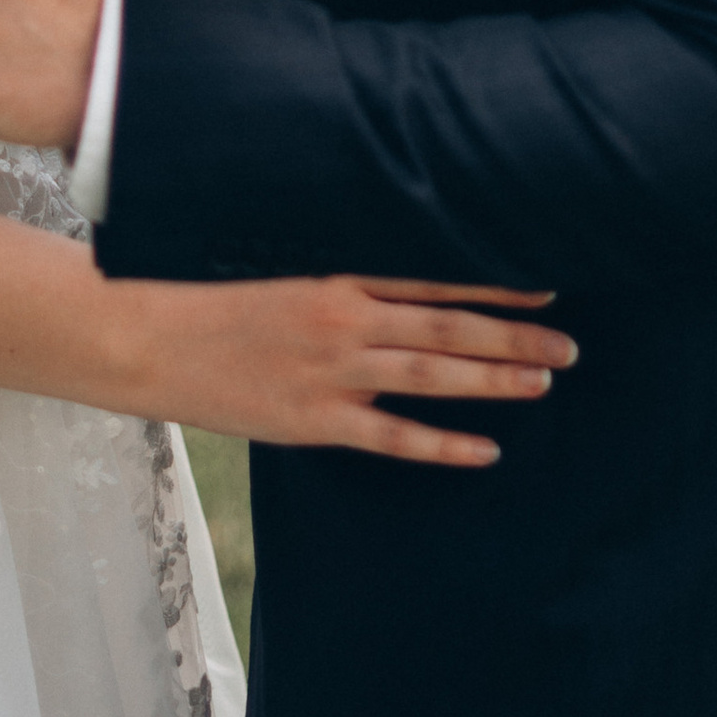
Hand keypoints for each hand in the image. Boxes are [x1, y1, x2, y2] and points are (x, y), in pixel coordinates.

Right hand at [118, 272, 575, 464]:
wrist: (146, 337)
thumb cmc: (207, 298)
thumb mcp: (277, 267)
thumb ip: (336, 277)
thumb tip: (392, 282)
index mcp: (337, 276)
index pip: (434, 278)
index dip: (493, 286)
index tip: (545, 288)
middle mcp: (344, 321)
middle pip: (448, 329)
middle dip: (514, 337)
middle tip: (569, 346)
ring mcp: (332, 374)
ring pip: (433, 377)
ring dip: (494, 381)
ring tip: (544, 382)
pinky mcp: (314, 422)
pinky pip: (392, 438)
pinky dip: (442, 444)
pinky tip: (485, 449)